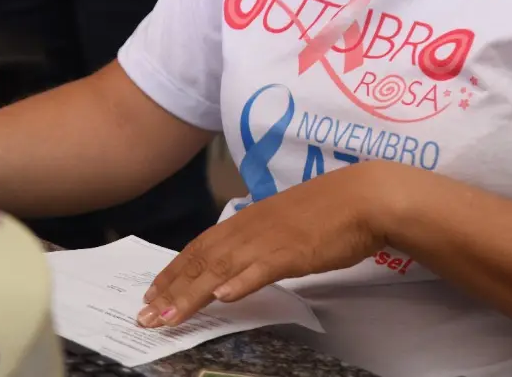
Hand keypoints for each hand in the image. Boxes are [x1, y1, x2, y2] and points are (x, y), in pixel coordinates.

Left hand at [137, 161, 389, 328]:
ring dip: (191, 294)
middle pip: (201, 260)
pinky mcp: (294, 251)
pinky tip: (222, 297)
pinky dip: (241, 282)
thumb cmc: (330, 210)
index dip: (174, 271)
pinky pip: (262, 268)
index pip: (200, 247)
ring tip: (168, 316)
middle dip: (170, 289)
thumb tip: (241, 259)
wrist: (365, 196)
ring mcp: (270, 239)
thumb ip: (259, 239)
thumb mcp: (284, 223)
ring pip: (221, 268)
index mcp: (247, 220)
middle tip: (146, 316)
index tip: (152, 292)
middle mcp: (250, 228)